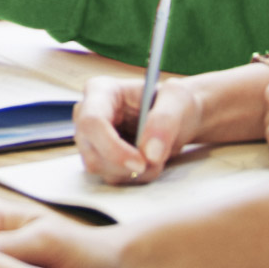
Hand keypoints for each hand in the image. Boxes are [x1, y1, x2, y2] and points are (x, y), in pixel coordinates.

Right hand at [74, 69, 219, 184]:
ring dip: (132, 172)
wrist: (180, 116)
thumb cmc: (175, 102)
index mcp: (101, 91)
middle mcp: (88, 113)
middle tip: (155, 163)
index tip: (141, 163)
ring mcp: (91, 138)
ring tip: (156, 158)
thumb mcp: (178, 99)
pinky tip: (148, 163)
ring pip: (99, 168)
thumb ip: (165, 120)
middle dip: (125, 165)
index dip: (112, 147)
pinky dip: (134, 176)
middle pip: (91, 152)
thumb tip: (150, 152)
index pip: (91, 122)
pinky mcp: (99, 156)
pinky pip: (110, 176)